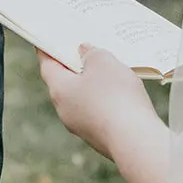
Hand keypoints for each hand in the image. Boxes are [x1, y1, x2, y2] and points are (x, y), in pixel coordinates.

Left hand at [38, 43, 154, 160]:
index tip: (46, 41)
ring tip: (108, 71)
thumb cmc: (115, 97)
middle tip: (83, 50)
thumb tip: (83, 52)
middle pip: (64, 83)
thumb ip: (91, 53)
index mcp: (59, 90)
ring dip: (91, 85)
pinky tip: (120, 95)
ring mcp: (81, 127)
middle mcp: (64, 110)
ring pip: (82, 99)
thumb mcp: (103, 62)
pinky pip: (97, 113)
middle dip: (73, 67)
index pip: (47, 65)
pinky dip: (104, 101)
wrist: (135, 141)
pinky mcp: (99, 137)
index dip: (47, 51)